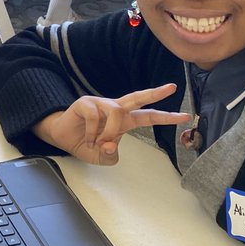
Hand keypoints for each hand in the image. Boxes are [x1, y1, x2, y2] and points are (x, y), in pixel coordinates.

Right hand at [31, 84, 188, 165]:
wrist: (60, 137)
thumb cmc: (84, 143)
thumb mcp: (101, 157)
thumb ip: (111, 155)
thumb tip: (110, 144)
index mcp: (123, 120)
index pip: (148, 116)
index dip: (166, 117)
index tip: (184, 116)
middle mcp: (114, 108)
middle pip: (138, 97)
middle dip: (155, 93)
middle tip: (172, 88)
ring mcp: (100, 103)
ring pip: (116, 113)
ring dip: (109, 132)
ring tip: (98, 143)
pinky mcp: (86, 103)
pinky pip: (95, 117)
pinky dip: (93, 132)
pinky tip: (87, 137)